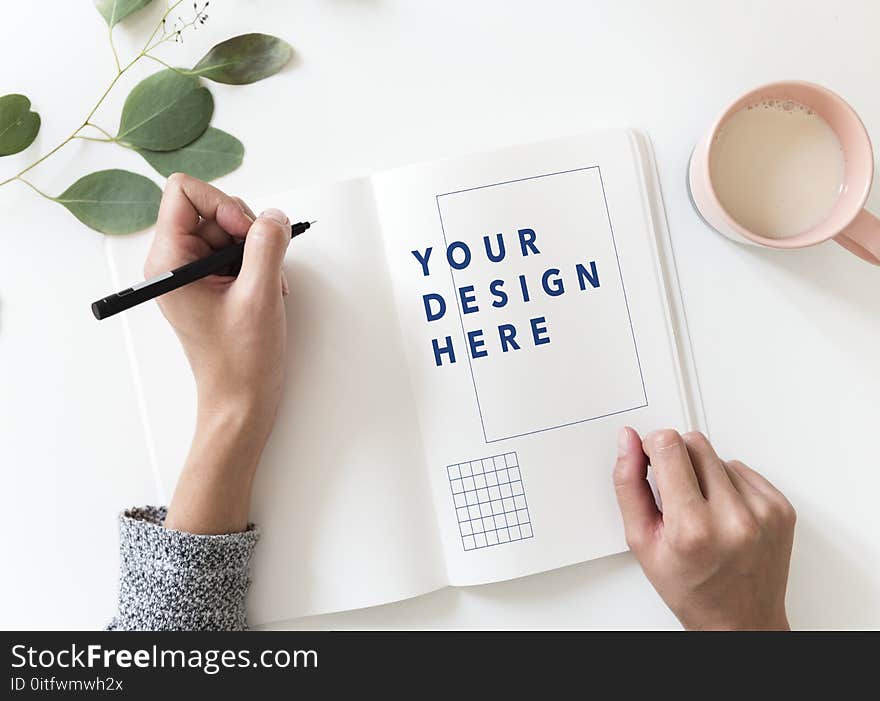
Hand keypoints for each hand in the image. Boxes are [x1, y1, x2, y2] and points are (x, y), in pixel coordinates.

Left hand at [144, 173, 291, 533]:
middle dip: (246, 229)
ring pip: (230, 229)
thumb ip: (266, 246)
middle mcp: (175, 262)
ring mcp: (193, 273)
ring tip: (266, 286)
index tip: (246, 232)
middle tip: (262, 264)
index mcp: (168, 262)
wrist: (241, 402)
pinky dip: (258, 264)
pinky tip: (266, 292)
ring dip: (257, 250)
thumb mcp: (258, 296)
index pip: (184, 192)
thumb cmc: (240, 361)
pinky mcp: (211, 283)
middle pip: (212, 207)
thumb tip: (274, 215)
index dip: (222, 203)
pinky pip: (237, 251)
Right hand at [613, 427, 795, 629]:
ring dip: (705, 474)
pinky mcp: (781, 508)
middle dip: (678, 459)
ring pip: (719, 455)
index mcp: (692, 528)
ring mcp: (763, 512)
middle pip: (695, 443)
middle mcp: (733, 517)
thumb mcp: (642, 541)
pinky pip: (744, 470)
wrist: (741, 621)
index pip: (669, 446)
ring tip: (702, 510)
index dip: (653, 446)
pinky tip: (723, 512)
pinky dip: (729, 485)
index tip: (650, 461)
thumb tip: (628, 441)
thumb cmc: (690, 588)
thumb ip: (629, 485)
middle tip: (676, 494)